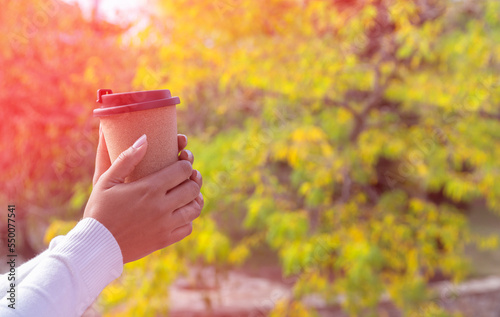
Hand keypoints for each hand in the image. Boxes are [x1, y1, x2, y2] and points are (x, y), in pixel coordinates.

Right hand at [84, 127, 203, 262]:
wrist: (95, 245)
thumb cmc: (99, 210)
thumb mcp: (106, 180)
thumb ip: (126, 158)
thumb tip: (144, 138)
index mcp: (149, 188)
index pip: (183, 170)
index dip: (186, 162)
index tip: (182, 160)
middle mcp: (161, 206)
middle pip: (193, 187)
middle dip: (193, 177)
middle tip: (188, 175)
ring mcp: (165, 225)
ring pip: (195, 208)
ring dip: (195, 198)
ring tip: (188, 193)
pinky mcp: (165, 240)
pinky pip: (188, 227)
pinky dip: (188, 218)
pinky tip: (180, 212)